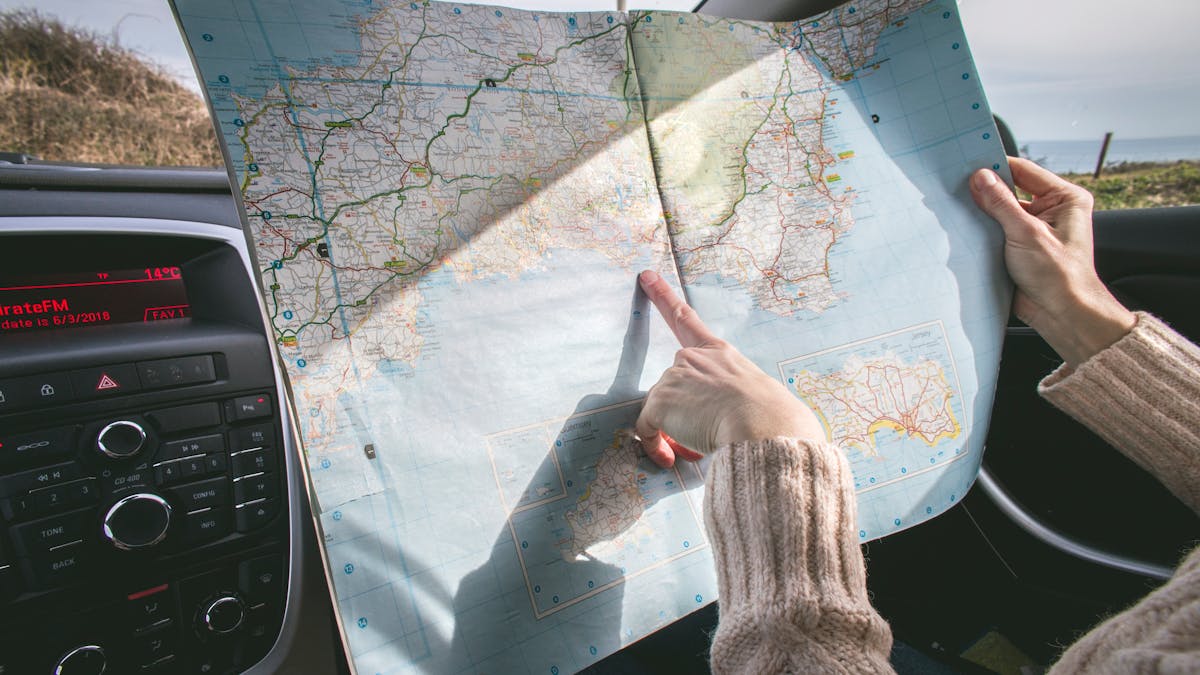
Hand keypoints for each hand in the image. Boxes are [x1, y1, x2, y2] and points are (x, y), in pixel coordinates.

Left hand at [634, 270, 823, 467]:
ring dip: (675, 432)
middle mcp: (694, 359)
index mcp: (721, 354)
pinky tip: (671, 457)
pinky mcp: (660, 401)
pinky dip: (654, 446)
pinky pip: (646, 429)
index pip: (687, 320)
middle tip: (700, 437)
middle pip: (672, 387)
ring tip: (702, 447)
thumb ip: (738, 401)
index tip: (646, 277)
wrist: (765, 427)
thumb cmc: (774, 420)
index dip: (664, 297)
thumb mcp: (760, 397)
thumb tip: (732, 424)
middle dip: (680, 413)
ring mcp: (674, 377)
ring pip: (663, 412)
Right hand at [970, 157, 1135, 367]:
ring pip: (1000, 211)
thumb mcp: (1027, 233)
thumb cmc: (1060, 276)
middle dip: (986, 191)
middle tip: (958, 187)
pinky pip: (996, 230)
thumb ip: (1001, 203)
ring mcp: (1035, 228)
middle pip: (1010, 190)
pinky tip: (964, 229)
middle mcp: (1051, 210)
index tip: (969, 165)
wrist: (1062, 315)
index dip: (996, 167)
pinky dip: (981, 230)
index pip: (1024, 171)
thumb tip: (980, 177)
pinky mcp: (1020, 246)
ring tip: (958, 208)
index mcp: (1065, 198)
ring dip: (982, 213)